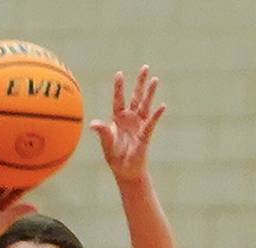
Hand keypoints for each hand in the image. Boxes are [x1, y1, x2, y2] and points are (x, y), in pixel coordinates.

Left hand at [89, 65, 165, 182]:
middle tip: (145, 67)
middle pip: (136, 96)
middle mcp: (130, 118)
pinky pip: (151, 122)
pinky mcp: (145, 134)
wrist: (125, 171)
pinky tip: (162, 106)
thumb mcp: (106, 143)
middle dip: (140, 82)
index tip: (120, 73)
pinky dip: (156, 114)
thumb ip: (102, 132)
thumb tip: (93, 124)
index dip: (119, 87)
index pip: (119, 99)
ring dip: (150, 92)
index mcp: (118, 118)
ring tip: (155, 79)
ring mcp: (139, 124)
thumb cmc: (114, 157)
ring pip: (145, 105)